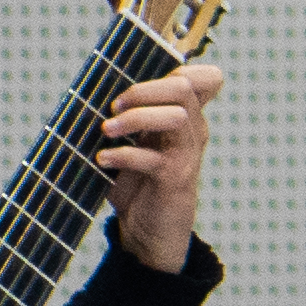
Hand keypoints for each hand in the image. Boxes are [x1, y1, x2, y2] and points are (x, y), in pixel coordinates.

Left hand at [99, 62, 222, 271]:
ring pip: (176, 117)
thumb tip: (96, 88)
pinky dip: (123, 155)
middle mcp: (193, 132)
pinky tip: (103, 161)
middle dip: (143, 90)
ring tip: (106, 131)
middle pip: (183, 87)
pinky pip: (154, 158)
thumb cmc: (138, 186)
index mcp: (188, 118)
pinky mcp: (175, 181)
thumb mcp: (138, 144)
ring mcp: (187, 156)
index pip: (208, 79)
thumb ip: (132, 117)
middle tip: (114, 107)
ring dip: (136, 118)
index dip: (180, 69)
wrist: (148, 235)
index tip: (140, 84)